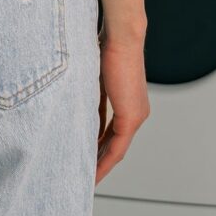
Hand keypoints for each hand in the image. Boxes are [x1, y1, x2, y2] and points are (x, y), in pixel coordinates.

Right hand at [95, 31, 151, 182]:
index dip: (99, 150)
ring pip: (116, 149)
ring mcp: (136, 116)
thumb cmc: (107, 48)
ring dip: (101, 165)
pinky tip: (92, 171)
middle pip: (116, 146)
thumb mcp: (95, 80)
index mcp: (130, 103)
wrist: (121, 36)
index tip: (86, 160)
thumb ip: (91, 99)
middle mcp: (137, 113)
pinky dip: (105, 161)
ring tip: (86, 180)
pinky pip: (117, 147)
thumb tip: (78, 113)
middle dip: (99, 162)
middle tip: (83, 177)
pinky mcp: (131, 116)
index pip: (114, 134)